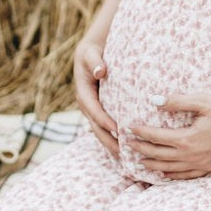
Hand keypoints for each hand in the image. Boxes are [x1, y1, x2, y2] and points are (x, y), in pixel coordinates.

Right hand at [72, 36, 118, 156]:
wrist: (90, 51)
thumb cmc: (93, 50)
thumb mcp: (91, 53)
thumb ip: (96, 61)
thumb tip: (101, 71)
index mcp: (83, 93)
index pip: (94, 110)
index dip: (104, 120)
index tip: (118, 129)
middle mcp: (87, 104)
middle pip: (96, 127)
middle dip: (109, 141)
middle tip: (123, 154)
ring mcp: (93, 109)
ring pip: (101, 132)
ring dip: (112, 145)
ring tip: (126, 160)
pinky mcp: (100, 111)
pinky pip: (106, 128)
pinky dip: (115, 139)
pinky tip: (127, 151)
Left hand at [126, 93, 210, 179]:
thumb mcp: (205, 102)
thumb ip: (179, 102)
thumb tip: (155, 100)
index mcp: (187, 138)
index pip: (156, 136)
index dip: (141, 132)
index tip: (129, 127)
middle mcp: (190, 155)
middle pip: (159, 154)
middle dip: (141, 149)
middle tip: (128, 145)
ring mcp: (199, 164)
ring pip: (169, 168)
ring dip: (152, 164)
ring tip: (140, 160)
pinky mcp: (208, 168)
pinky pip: (185, 176)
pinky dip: (171, 175)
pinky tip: (165, 174)